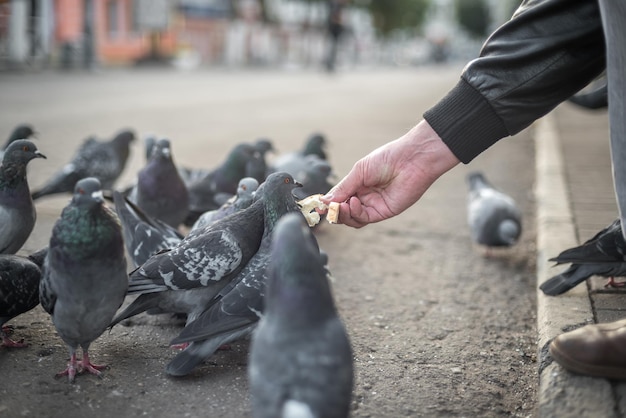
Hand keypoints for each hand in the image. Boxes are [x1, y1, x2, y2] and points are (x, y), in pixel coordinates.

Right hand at [321, 120, 459, 227]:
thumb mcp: (359, 171)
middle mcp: (365, 196)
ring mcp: (374, 205)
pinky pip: (364, 218)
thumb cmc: (387, 158)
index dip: (328, 203)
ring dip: (343, 214)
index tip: (317, 206)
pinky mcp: (384, 212)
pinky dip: (355, 213)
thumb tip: (325, 201)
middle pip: (344, 211)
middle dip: (334, 211)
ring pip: (352, 218)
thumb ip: (343, 188)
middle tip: (327, 209)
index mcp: (358, 184)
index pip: (339, 198)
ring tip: (340, 206)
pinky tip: (354, 202)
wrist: (412, 159)